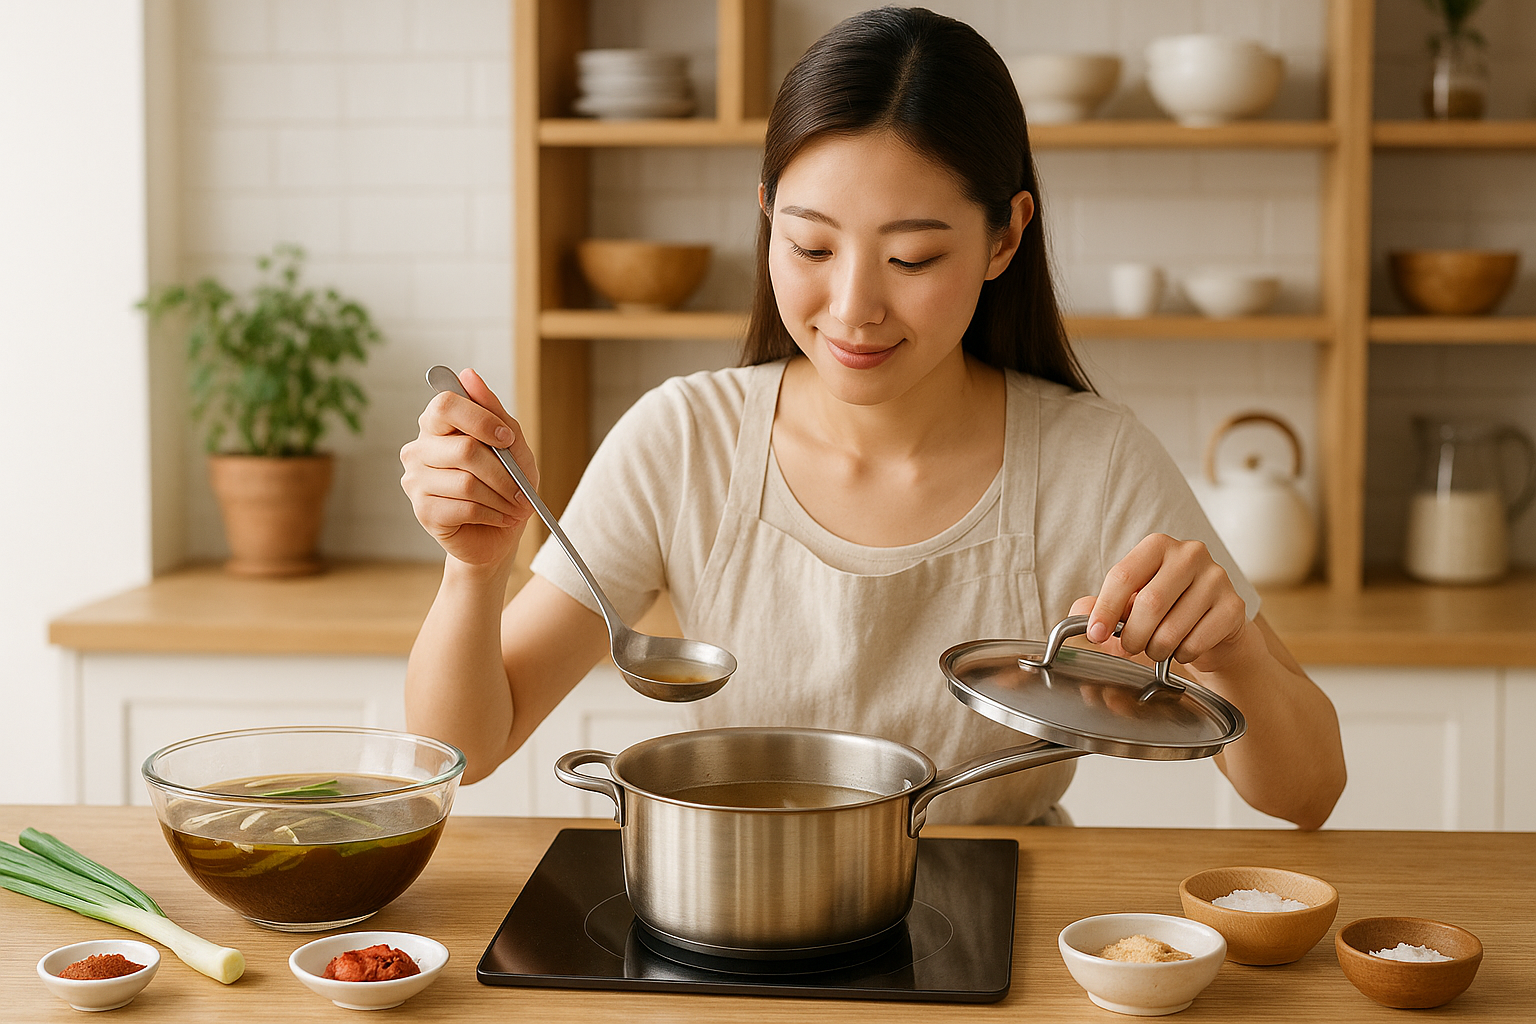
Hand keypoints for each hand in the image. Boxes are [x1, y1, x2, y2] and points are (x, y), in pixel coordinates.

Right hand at [399, 368, 538, 567]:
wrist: (498, 534)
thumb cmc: (505, 485)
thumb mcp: (512, 445)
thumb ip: (493, 411)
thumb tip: (468, 374)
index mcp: (436, 425)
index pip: (446, 404)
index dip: (481, 419)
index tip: (506, 439)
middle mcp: (418, 449)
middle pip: (464, 448)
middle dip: (504, 472)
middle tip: (523, 488)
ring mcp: (415, 480)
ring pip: (467, 482)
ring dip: (502, 496)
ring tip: (515, 506)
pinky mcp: (422, 511)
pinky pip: (464, 507)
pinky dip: (492, 513)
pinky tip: (499, 517)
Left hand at [1070, 533, 1252, 672]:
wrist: (1214, 627)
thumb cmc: (1166, 610)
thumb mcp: (1129, 604)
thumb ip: (1100, 606)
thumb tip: (1079, 612)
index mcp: (1157, 546)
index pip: (1123, 576)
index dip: (1105, 610)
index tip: (1095, 634)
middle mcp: (1190, 554)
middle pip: (1149, 603)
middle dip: (1132, 635)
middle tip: (1129, 647)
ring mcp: (1216, 577)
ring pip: (1174, 626)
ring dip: (1157, 648)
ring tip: (1155, 649)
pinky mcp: (1234, 606)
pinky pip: (1198, 640)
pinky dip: (1183, 654)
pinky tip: (1182, 649)